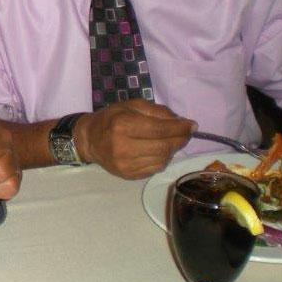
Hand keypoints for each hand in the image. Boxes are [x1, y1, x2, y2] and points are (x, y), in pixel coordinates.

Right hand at [75, 100, 194, 179]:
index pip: (160, 129)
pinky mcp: (128, 175)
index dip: (180, 128)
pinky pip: (155, 168)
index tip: (192, 125)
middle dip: (180, 140)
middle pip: (164, 147)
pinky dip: (162, 159)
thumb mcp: (131, 105)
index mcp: (123, 125)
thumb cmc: (111, 118)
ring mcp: (125, 164)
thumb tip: (182, 122)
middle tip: (186, 133)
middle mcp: (123, 146)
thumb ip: (157, 111)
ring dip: (171, 150)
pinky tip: (157, 150)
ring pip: (162, 160)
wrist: (89, 140)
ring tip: (168, 140)